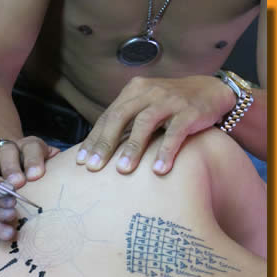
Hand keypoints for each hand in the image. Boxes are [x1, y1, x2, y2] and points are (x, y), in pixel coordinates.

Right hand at [0, 136, 59, 188]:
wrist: (20, 172)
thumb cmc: (39, 176)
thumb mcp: (51, 170)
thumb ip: (58, 169)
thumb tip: (67, 167)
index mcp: (31, 147)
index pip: (33, 148)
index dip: (33, 160)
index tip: (36, 175)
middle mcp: (10, 149)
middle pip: (8, 152)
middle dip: (11, 168)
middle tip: (16, 183)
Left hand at [76, 75, 235, 174]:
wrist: (210, 91)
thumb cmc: (171, 105)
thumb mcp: (146, 105)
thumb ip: (126, 121)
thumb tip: (100, 148)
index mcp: (133, 91)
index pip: (108, 116)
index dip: (93, 139)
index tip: (81, 161)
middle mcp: (148, 92)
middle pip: (120, 117)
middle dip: (105, 144)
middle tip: (94, 168)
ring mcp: (169, 101)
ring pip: (145, 124)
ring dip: (132, 148)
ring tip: (123, 170)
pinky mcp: (189, 112)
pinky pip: (175, 133)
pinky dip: (165, 152)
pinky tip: (159, 171)